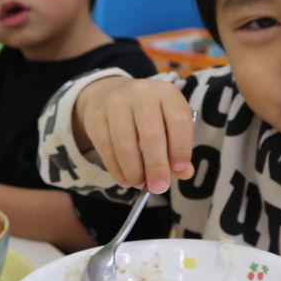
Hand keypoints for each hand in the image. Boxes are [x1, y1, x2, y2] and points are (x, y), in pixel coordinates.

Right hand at [74, 78, 195, 193]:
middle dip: (156, 166)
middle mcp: (142, 93)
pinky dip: (116, 169)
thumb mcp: (168, 123)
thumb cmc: (147, 115)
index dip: (181, 148)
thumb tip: (184, 173)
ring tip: (140, 184)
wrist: (108, 94)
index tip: (179, 170)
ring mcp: (116, 103)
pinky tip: (125, 180)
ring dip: (134, 171)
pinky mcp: (96, 117)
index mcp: (167, 93)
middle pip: (151, 135)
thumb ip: (178, 148)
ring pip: (125, 144)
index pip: (178, 121)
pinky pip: (106, 149)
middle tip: (159, 187)